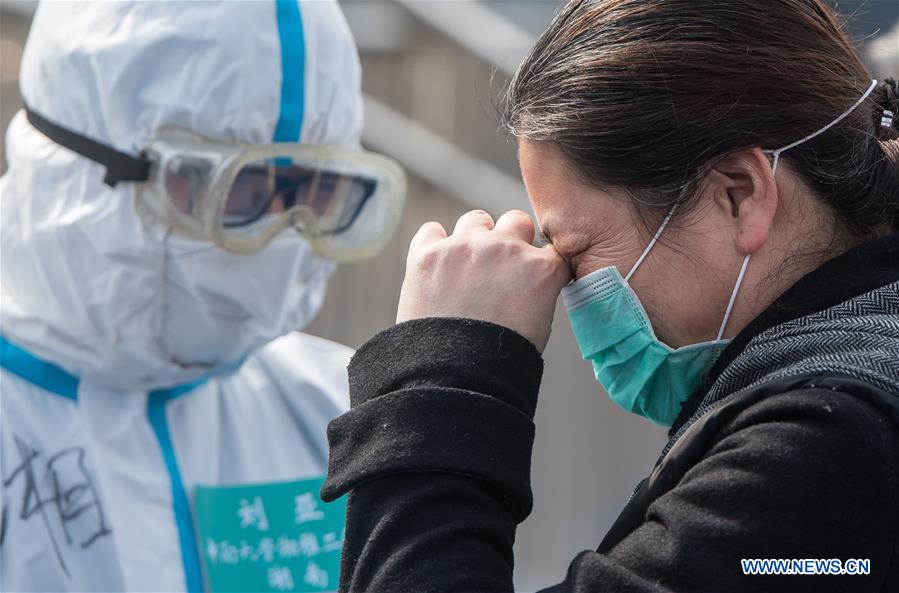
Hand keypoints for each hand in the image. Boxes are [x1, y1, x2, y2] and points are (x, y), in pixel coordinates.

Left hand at [396, 209, 571, 351]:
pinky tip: (436, 268)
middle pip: (516, 221)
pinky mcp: (428, 253)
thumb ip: (538, 290)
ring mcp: (465, 247)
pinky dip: (434, 245)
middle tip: (498, 269)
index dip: (539, 262)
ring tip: (465, 270)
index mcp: (541, 269)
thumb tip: (527, 279)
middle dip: (511, 241)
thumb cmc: (500, 361)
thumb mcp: (539, 323)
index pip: (550, 248)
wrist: (454, 378)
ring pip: (476, 220)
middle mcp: (506, 248)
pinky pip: (432, 230)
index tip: (530, 275)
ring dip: (474, 239)